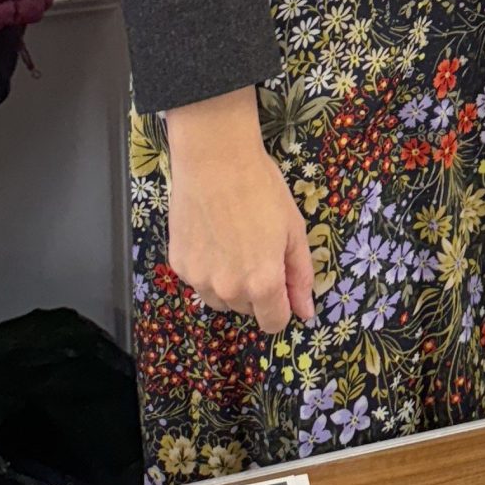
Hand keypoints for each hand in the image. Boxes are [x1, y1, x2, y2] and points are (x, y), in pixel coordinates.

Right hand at [163, 88, 315, 332]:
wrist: (215, 160)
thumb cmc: (261, 190)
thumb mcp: (293, 229)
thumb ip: (300, 275)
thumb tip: (305, 312)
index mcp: (262, 284)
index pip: (274, 323)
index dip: (282, 305)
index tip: (281, 282)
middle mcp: (228, 290)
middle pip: (247, 310)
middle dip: (257, 290)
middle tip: (258, 249)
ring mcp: (199, 280)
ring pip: (221, 299)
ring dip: (230, 284)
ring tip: (234, 242)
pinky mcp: (178, 266)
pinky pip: (199, 281)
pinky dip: (208, 268)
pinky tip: (213, 236)